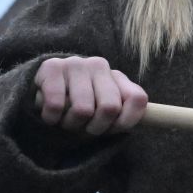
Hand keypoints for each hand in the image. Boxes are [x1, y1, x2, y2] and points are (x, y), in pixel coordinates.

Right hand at [32, 56, 147, 135]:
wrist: (37, 88)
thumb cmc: (76, 106)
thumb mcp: (102, 111)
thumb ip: (124, 114)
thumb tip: (155, 119)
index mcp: (117, 77)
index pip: (137, 99)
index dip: (125, 122)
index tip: (110, 130)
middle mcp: (99, 65)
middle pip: (109, 108)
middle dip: (94, 128)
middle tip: (82, 128)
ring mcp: (76, 63)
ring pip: (82, 109)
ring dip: (70, 125)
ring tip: (64, 120)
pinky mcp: (52, 66)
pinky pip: (56, 104)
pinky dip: (51, 118)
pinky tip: (50, 115)